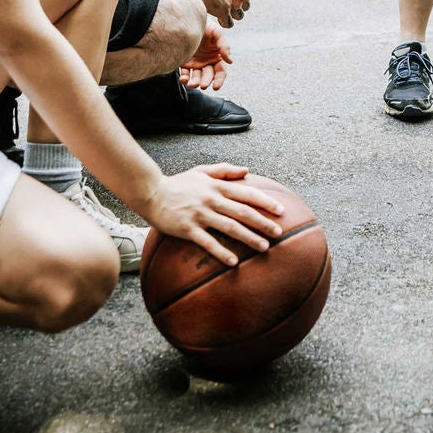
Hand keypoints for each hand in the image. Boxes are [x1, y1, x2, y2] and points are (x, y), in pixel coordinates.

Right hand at [141, 163, 285, 267]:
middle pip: (243, 212)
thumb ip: (224, 170)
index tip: (281, 210)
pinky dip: (221, 252)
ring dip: (249, 238)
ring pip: (230, 228)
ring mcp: (200, 215)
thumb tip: (246, 170)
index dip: (266, 202)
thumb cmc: (178, 183)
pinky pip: (208, 243)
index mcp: (217, 186)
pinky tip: (234, 262)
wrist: (151, 193)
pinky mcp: (188, 229)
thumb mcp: (201, 171)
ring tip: (264, 247)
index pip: (247, 194)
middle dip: (263, 223)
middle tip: (278, 233)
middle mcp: (211, 200)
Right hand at [168, 0, 238, 25]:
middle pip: (246, 5)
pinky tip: (217, 19)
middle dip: (238, 8)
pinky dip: (225, 23)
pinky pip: (229, 23)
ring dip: (232, 16)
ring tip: (223, 15)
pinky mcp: (222, 10)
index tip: (231, 0)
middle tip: (227, 9)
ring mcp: (230, 0)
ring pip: (239, 15)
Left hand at [181, 23, 232, 90]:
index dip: (219, 80)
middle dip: (206, 81)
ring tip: (192, 84)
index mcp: (217, 57)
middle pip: (208, 76)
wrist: (190, 20)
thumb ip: (224, 46)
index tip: (216, 87)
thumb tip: (230, 61)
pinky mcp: (185, 63)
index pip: (220, 72)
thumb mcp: (217, 33)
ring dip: (195, 82)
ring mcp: (196, 63)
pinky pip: (185, 73)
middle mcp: (207, 62)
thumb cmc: (207, 26)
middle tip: (202, 85)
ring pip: (196, 77)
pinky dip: (184, 78)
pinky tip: (184, 79)